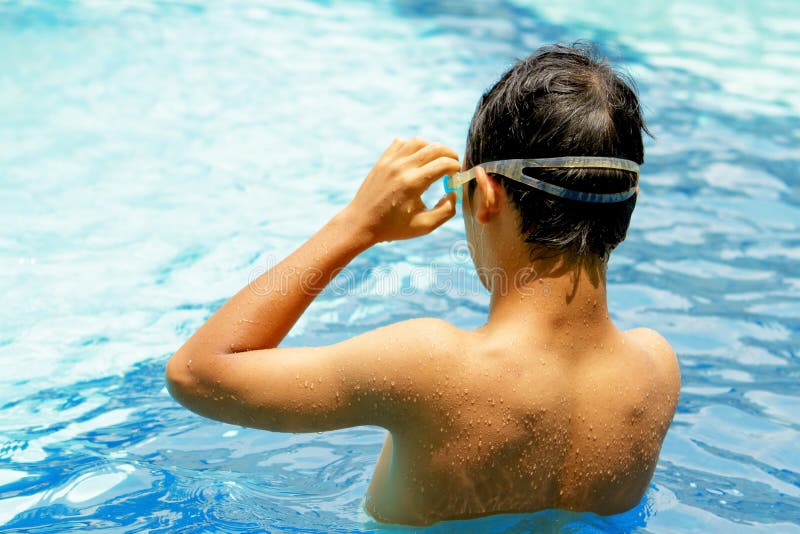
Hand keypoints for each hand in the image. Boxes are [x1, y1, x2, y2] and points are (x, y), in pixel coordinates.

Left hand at [342, 137, 460, 243]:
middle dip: (450, 155)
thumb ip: (446, 210)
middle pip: (436, 148)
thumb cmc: (393, 227)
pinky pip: (402, 143)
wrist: (361, 223)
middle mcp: (402, 167)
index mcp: (414, 183)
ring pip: (419, 141)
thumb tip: (453, 192)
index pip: (445, 163)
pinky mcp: (382, 160)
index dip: (456, 169)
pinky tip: (415, 161)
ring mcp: (390, 161)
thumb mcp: (424, 226)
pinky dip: (413, 147)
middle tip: (452, 167)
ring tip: (434, 163)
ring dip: (432, 148)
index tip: (455, 179)